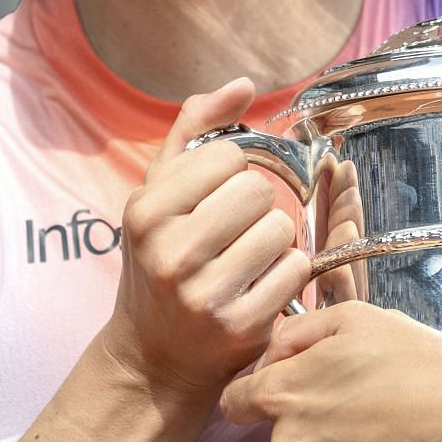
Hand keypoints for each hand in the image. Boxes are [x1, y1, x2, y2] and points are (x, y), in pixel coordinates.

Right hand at [98, 79, 312, 400]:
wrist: (153, 357)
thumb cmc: (159, 261)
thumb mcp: (157, 195)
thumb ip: (194, 129)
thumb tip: (243, 84)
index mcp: (145, 211)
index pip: (227, 156)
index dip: (231, 174)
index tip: (214, 200)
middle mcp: (169, 251)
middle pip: (258, 190)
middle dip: (256, 206)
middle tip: (235, 231)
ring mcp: (204, 293)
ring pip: (282, 229)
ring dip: (275, 240)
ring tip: (248, 258)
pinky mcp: (239, 326)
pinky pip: (295, 270)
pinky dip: (287, 274)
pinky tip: (260, 285)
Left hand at [220, 302, 441, 441]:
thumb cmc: (414, 360)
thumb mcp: (353, 319)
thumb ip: (296, 332)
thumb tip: (270, 352)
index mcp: (283, 392)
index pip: (236, 402)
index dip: (254, 393)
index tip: (284, 390)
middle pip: (279, 433)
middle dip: (306, 419)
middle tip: (356, 403)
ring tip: (380, 430)